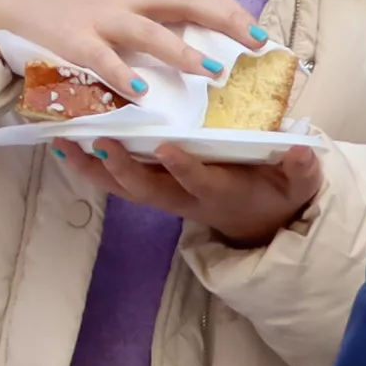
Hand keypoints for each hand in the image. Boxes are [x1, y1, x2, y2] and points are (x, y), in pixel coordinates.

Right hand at [0, 0, 256, 102]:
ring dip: (184, 53)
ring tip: (212, 73)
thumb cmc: (69, 13)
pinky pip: (104, 60)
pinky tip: (144, 92)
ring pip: (151, 32)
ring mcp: (100, 19)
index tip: (263, 34)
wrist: (8, 7)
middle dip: (227, 22)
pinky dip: (125, 75)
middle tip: (257, 46)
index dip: (234, 10)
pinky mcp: (73, 41)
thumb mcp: (115, 6)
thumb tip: (199, 43)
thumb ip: (152, 19)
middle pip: (187, 1)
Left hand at [58, 139, 319, 247]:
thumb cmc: (277, 193)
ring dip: (94, 169)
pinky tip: (65, 147)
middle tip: (101, 142)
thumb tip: (301, 149)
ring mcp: (165, 197)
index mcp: (220, 191)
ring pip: (124, 188)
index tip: (167, 147)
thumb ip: (300, 168)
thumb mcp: (298, 184)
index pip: (199, 181)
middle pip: (148, 189)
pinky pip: (116, 183)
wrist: (260, 222)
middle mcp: (185, 198)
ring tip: (64, 143)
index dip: (183, 167)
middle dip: (123, 168)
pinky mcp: (152, 191)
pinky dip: (90, 168)